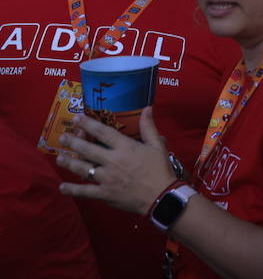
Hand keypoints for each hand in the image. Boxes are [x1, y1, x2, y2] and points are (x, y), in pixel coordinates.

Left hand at [56, 110, 176, 214]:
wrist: (161, 196)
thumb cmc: (160, 169)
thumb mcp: (158, 145)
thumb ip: (148, 127)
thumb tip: (146, 108)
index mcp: (125, 147)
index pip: (103, 132)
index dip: (89, 124)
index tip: (77, 119)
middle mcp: (112, 161)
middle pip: (87, 149)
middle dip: (73, 142)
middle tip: (62, 138)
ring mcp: (105, 178)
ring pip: (82, 168)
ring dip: (69, 162)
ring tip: (59, 158)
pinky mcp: (104, 193)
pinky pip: (84, 191)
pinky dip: (72, 189)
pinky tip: (62, 187)